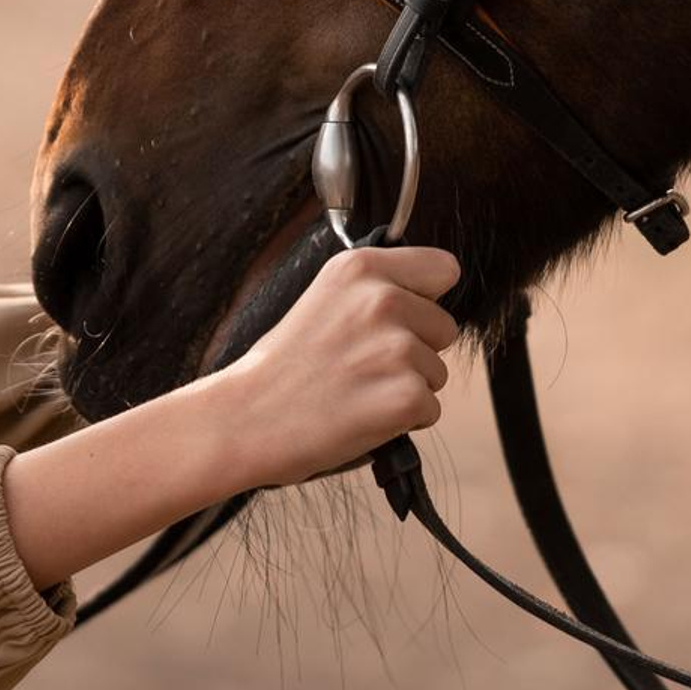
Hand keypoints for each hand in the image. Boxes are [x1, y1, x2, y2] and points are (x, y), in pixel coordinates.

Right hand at [210, 243, 461, 489]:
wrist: (246, 418)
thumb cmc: (282, 366)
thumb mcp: (323, 299)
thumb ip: (374, 290)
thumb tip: (424, 297)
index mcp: (361, 268)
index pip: (443, 268)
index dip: (427, 298)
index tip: (404, 317)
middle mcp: (383, 299)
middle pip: (445, 327)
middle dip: (418, 349)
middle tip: (363, 365)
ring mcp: (397, 348)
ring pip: (437, 372)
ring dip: (406, 387)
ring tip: (355, 391)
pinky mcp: (405, 395)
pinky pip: (430, 409)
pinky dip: (403, 421)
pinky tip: (360, 415)